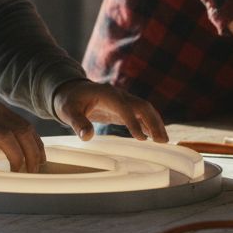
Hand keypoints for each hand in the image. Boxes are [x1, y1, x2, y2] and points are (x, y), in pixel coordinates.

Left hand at [51, 79, 168, 142]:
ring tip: (163, 141)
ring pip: (144, 110)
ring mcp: (123, 101)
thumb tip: (87, 136)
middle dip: (153, 122)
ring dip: (155, 123)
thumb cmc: (69, 101)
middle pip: (142, 106)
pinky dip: (149, 124)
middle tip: (161, 141)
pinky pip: (140, 115)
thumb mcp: (68, 112)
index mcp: (107, 94)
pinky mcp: (123, 108)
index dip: (133, 122)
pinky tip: (154, 137)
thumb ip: (78, 123)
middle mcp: (119, 95)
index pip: (124, 107)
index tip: (141, 138)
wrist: (71, 91)